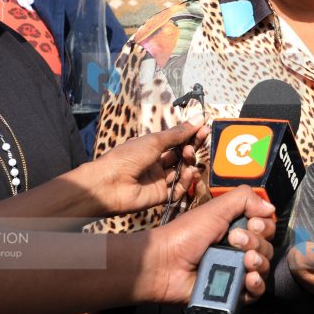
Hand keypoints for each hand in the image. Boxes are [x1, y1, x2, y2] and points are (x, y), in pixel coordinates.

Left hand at [84, 118, 207, 216]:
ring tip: (190, 156)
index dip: (190, 135)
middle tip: (202, 139)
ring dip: (189, 163)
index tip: (204, 128)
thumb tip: (199, 118)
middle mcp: (156, 164)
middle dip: (192, 147)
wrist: (109, 184)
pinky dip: (185, 181)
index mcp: (151, 148)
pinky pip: (178, 189)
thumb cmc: (127, 157)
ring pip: (181, 172)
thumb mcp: (155, 141)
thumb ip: (178, 133)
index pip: (176, 141)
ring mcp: (158, 180)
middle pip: (180, 156)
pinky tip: (189, 172)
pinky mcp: (160, 196)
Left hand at [142, 185, 276, 304]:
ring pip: (264, 268)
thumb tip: (271, 208)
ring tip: (246, 260)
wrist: (164, 263)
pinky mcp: (232, 293)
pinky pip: (256, 292)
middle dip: (257, 242)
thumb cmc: (186, 234)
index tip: (252, 224)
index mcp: (236, 228)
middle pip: (267, 247)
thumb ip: (244, 199)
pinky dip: (257, 285)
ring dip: (260, 262)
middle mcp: (238, 250)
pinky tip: (249, 278)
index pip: (265, 227)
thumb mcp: (216, 208)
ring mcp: (236, 272)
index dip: (263, 226)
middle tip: (235, 241)